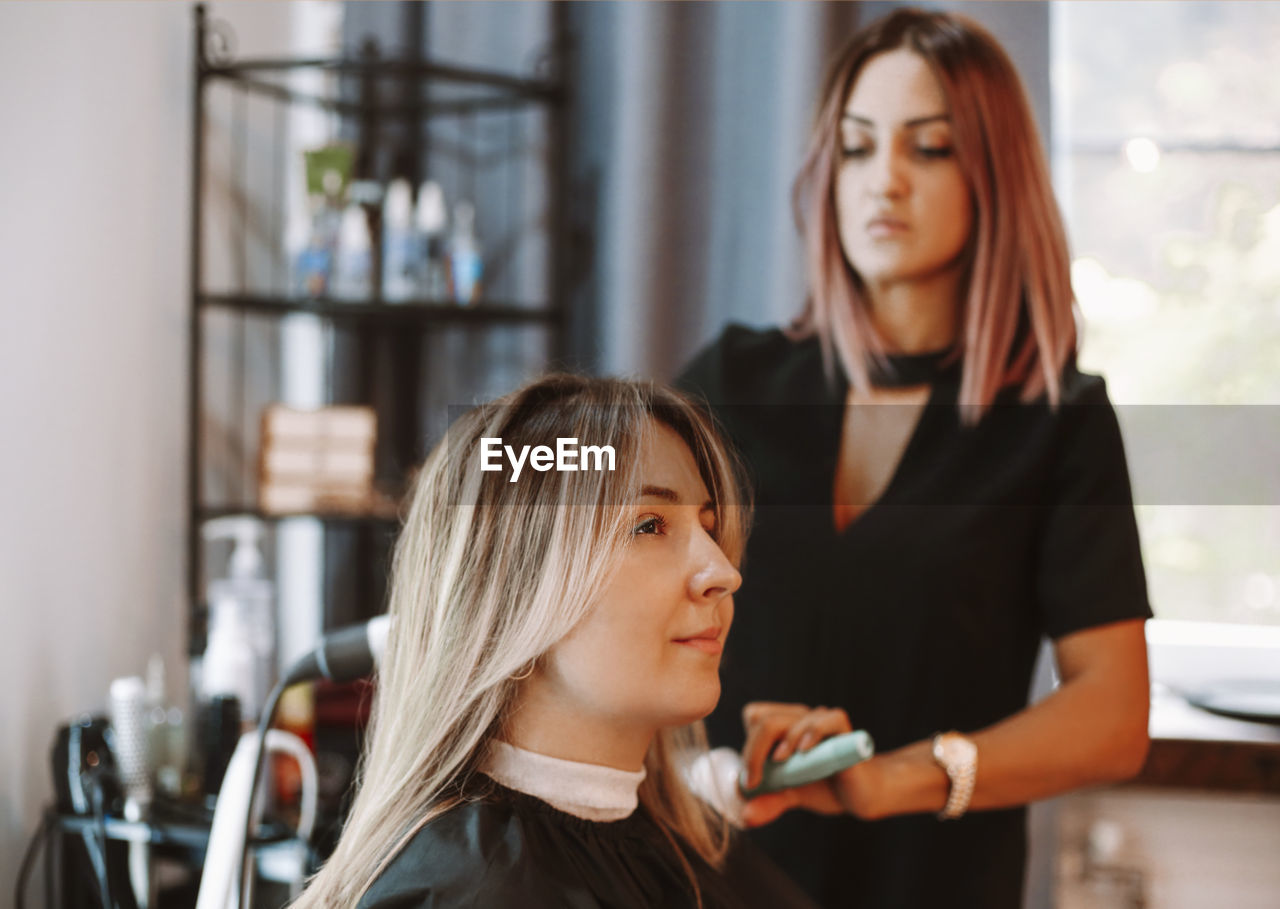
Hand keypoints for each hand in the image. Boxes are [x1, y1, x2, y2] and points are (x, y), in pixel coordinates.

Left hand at [738, 701, 882, 825]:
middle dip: (754, 751)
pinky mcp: (845, 731)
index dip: (747, 746)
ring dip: (781, 743)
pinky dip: (813, 732)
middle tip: (754, 782)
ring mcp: (822, 721)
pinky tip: (806, 750)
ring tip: (780, 763)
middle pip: (765, 719)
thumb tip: (746, 816)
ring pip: (790, 718)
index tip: (750, 781)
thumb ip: (769, 800)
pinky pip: (828, 719)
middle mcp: (800, 718)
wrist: (862, 794)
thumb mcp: (791, 794)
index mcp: (783, 726)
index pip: (755, 716)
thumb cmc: (825, 787)